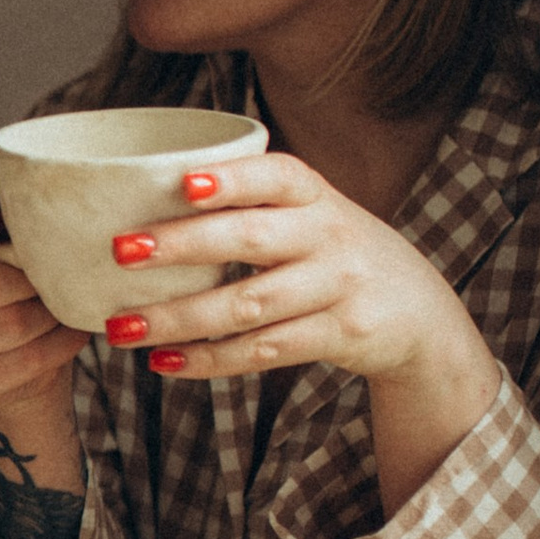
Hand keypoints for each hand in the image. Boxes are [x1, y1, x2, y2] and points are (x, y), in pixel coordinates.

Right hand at [0, 106, 89, 415]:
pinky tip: (67, 330)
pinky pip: (21, 365)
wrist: (22, 349)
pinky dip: (56, 345)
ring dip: (48, 311)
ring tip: (63, 298)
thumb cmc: (8, 266)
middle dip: (28, 275)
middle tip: (51, 268)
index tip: (2, 226)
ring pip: (4, 327)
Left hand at [105, 154, 495, 388]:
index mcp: (315, 195)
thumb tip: (140, 207)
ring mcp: (338, 286)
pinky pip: (263, 350)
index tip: (181, 183)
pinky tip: (165, 362)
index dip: (231, 179)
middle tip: (120, 250)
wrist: (419, 312)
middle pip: (251, 238)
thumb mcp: (311, 215)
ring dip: (179, 318)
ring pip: (248, 305)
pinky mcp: (340, 334)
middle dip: (183, 244)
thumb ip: (251, 207)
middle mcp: (330, 235)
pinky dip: (209, 359)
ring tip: (121, 328)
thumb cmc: (333, 254)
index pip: (276, 176)